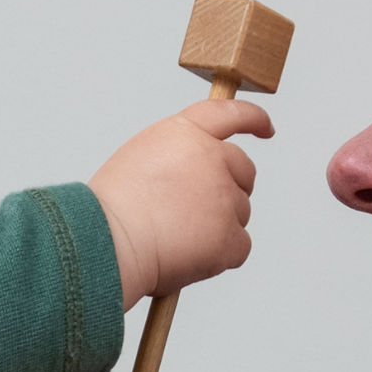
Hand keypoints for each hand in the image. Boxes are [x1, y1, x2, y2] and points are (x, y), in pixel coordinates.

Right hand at [88, 100, 273, 307]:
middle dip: (231, 188)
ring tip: (176, 238)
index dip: (252, 119)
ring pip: (239, 212)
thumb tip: (194, 182)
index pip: (228, 114)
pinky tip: (189, 256)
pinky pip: (239, 246)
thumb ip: (176, 160)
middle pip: (243, 171)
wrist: (107, 243)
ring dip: (218, 225)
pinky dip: (220, 256)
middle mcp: (211, 158)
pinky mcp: (230, 236)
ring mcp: (224, 197)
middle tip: (201, 211)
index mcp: (183, 134)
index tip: (265, 128)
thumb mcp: (139, 161)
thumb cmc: (109, 211)